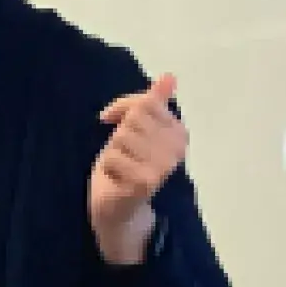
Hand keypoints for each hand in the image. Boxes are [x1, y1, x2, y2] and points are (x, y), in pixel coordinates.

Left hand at [90, 73, 187, 265]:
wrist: (119, 210)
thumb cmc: (127, 166)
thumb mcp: (136, 128)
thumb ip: (151, 102)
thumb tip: (170, 76)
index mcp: (179, 133)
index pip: (145, 101)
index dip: (123, 108)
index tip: (114, 121)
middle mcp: (177, 149)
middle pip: (134, 118)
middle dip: (118, 133)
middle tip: (120, 152)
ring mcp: (163, 167)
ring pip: (122, 136)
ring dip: (112, 152)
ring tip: (120, 167)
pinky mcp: (145, 183)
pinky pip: (113, 157)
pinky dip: (107, 167)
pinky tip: (117, 180)